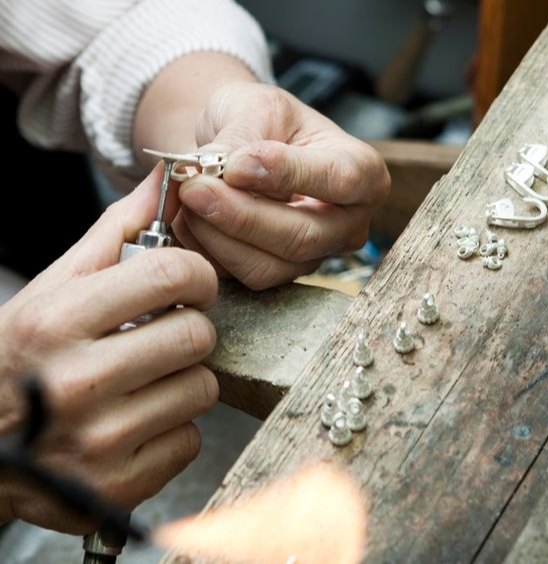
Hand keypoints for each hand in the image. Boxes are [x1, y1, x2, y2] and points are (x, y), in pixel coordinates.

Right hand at [0, 165, 218, 533]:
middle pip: (196, 335)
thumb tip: (165, 179)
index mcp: (58, 319)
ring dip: (184, 379)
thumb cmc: (26, 352)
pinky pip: (190, 438)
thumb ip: (117, 231)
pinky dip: (174, 428)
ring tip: (145, 380)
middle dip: (189, 330)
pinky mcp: (117, 485)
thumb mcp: (57, 285)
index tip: (192, 284)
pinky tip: (137, 421)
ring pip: (202, 388)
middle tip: (162, 335)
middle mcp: (75, 381)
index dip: (198, 274)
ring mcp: (98, 440)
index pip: (173, 275)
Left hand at [174, 81, 389, 289]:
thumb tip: (227, 171)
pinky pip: (240, 276)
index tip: (235, 164)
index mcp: (363, 172)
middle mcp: (346, 224)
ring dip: (218, 236)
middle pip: (302, 237)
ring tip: (187, 197)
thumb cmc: (263, 121)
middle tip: (194, 189)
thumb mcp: (257, 107)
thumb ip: (244, 137)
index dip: (287, 174)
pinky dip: (207, 249)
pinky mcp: (278, 272)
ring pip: (268, 266)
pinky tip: (188, 218)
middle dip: (241, 216)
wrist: (242, 149)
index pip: (341, 180)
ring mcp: (313, 256)